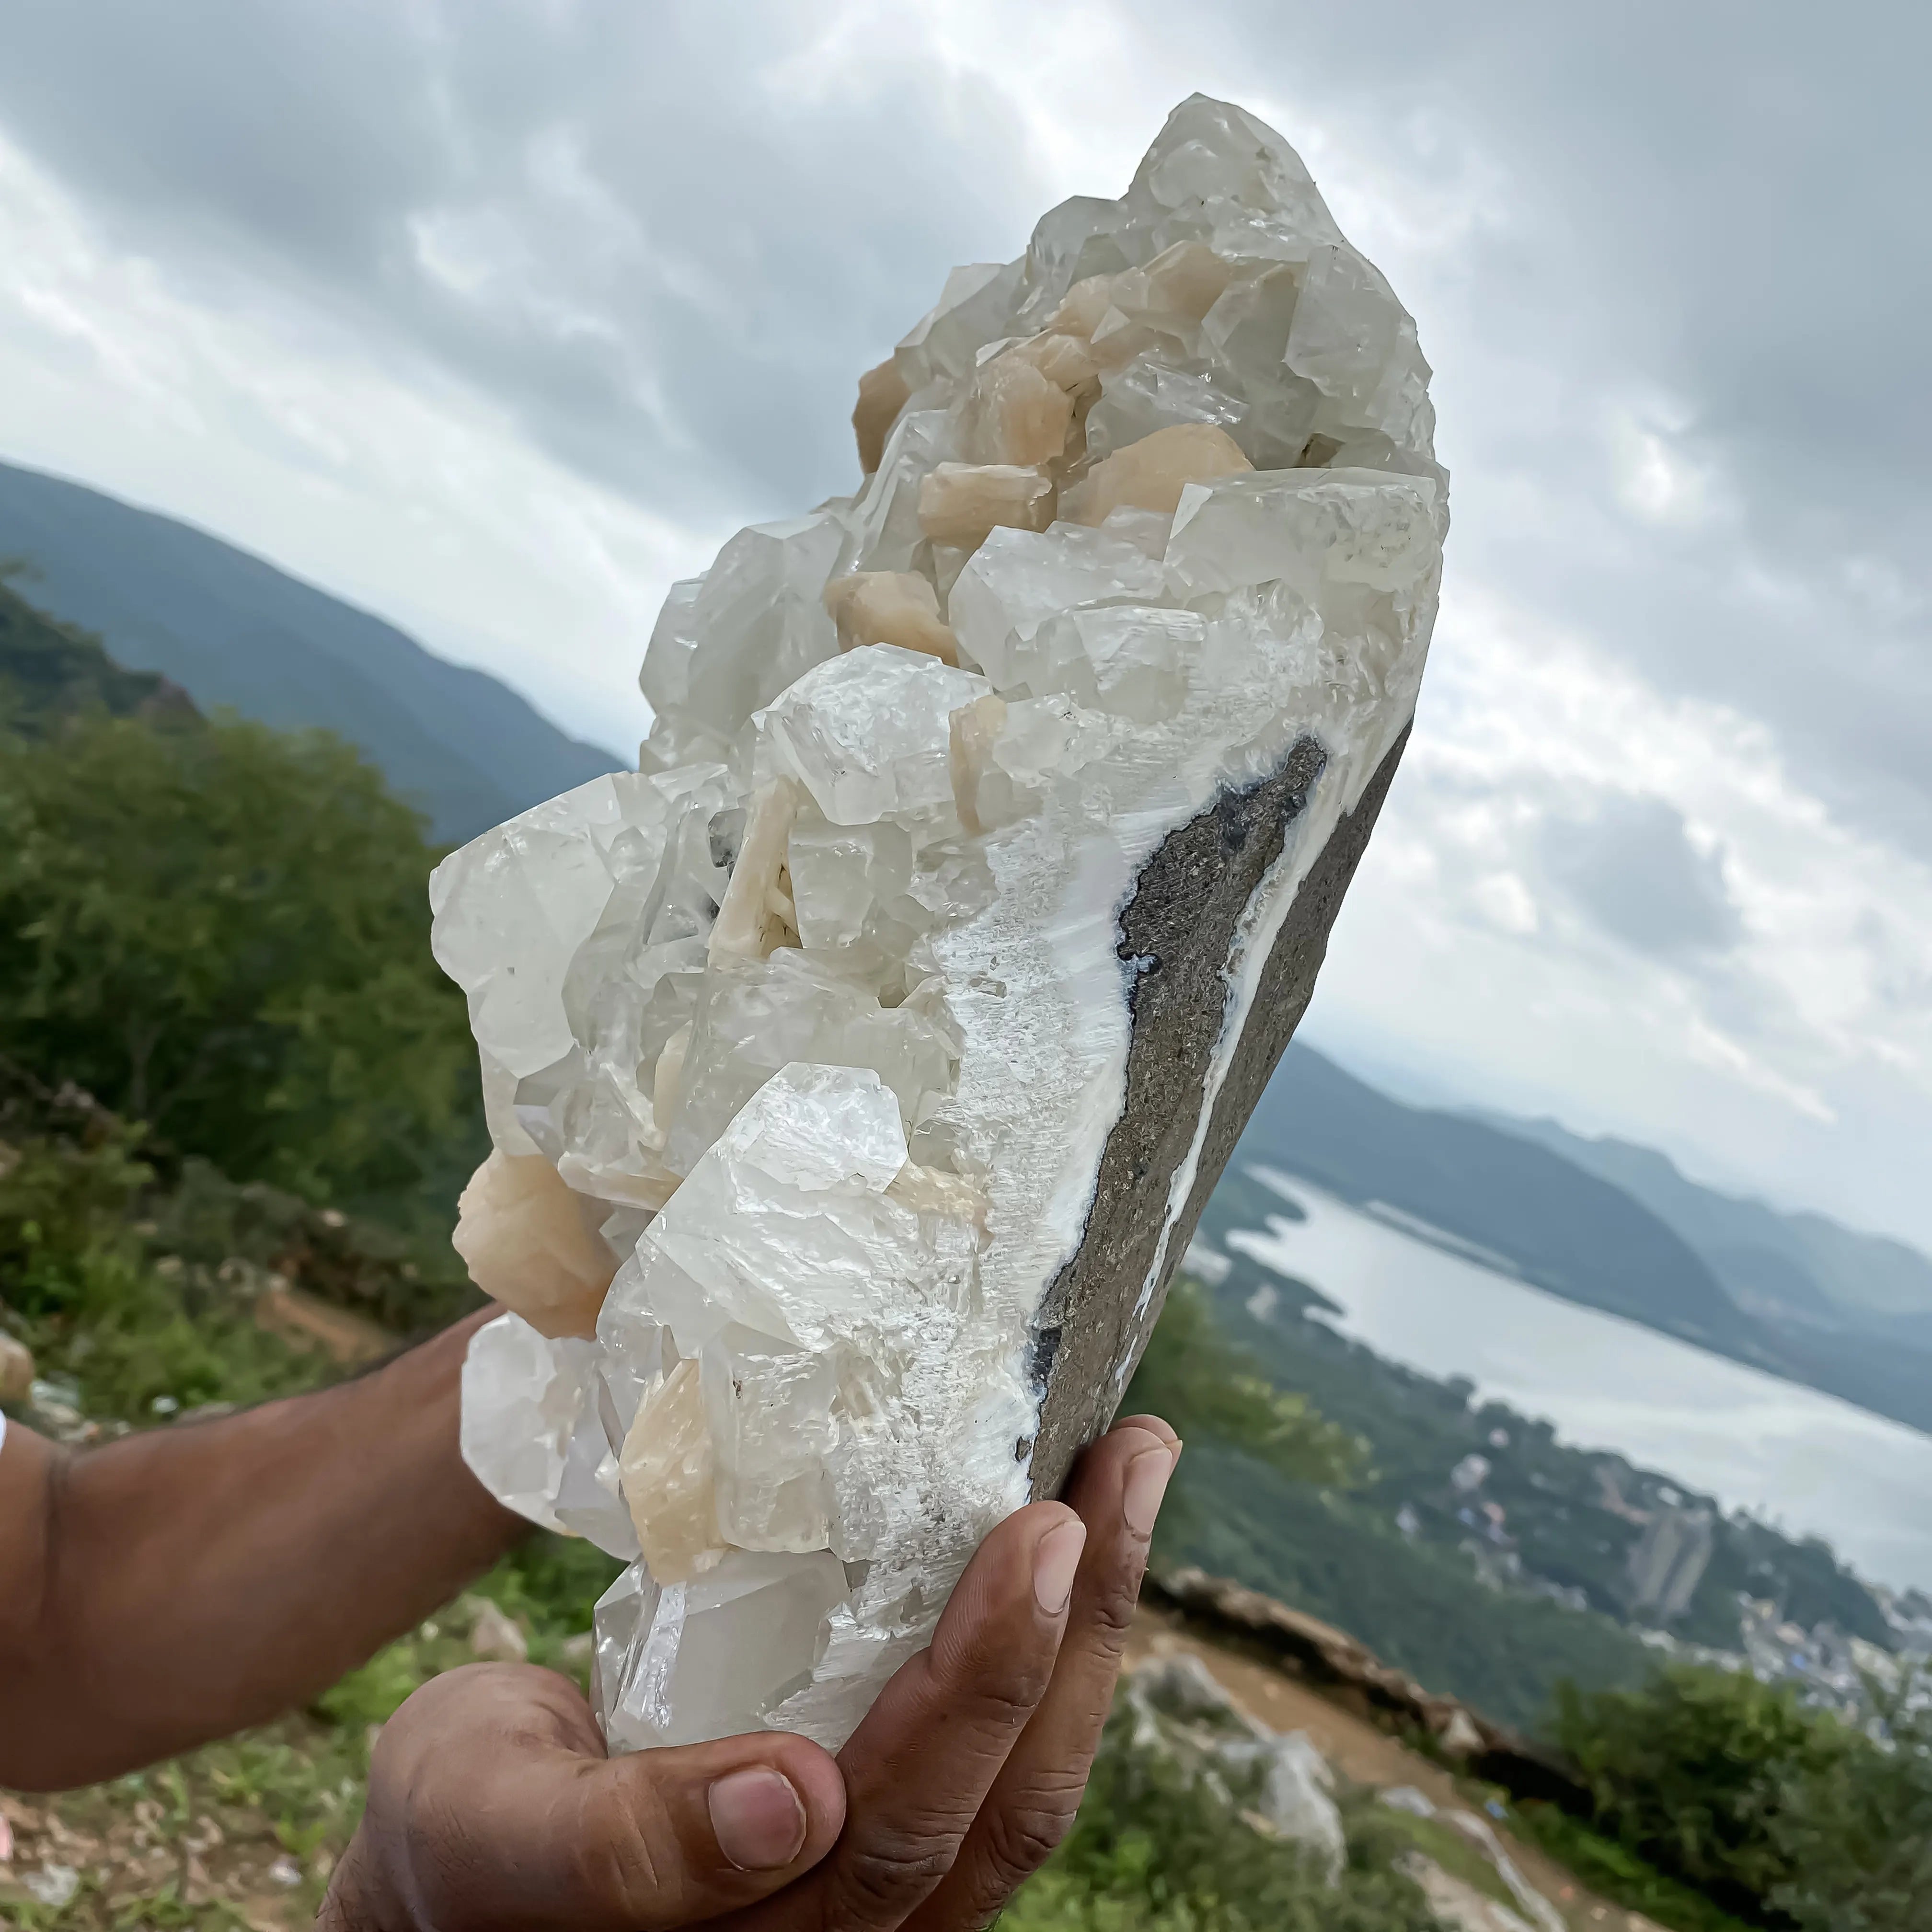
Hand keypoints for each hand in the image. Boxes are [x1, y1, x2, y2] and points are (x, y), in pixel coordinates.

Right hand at [319, 1416, 1177, 1931]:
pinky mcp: (886, 1827)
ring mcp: (878, 1889)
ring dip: (1092, 1623)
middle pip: (1002, 1802)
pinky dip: (1049, 1640)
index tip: (1044, 1527)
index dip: (987, 1682)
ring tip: (1131, 1471)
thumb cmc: (465, 1836)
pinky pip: (995, 1749)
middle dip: (1079, 1622)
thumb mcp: (496, 1826)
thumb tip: (794, 1804)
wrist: (462, 1857)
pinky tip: (1073, 1541)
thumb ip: (624, 1846)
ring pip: (1025, 1782)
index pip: (904, 1827)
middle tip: (1126, 1456)